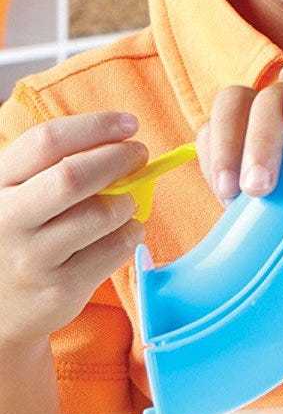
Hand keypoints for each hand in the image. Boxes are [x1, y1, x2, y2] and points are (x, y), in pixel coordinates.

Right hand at [0, 113, 146, 349]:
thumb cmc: (17, 236)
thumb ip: (52, 167)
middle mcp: (6, 220)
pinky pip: (116, 248)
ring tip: (123, 202)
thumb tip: (122, 139)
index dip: (95, 126)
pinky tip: (122, 232)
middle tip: (139, 155)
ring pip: (102, 213)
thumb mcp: (15, 196)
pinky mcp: (59, 289)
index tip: (128, 124)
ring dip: (127, 201)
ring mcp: (31, 258)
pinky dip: (131, 233)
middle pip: (74, 175)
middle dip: (119, 158)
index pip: (46, 141)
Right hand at [197, 43, 282, 262]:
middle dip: (263, 138)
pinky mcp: (226, 134)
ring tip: (233, 193)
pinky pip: (209, 133)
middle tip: (263, 187)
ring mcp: (255, 109)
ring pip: (232, 104)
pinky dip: (212, 159)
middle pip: (270, 94)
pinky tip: (222, 192)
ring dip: (229, 145)